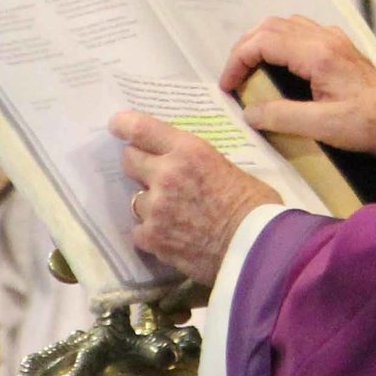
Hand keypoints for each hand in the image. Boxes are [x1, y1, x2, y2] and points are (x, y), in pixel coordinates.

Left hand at [111, 111, 280, 285]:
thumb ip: (198, 163)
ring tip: (172, 215)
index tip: (116, 125)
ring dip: (149, 204)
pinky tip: (170, 238)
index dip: (124, 124)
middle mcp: (166, 174)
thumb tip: (187, 167)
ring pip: (134, 199)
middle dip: (137, 165)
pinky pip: (139, 231)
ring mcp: (155, 208)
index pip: (141, 128)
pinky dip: (151, 234)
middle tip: (151, 175)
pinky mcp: (153, 238)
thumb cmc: (256, 207)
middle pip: (128, 160)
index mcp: (188, 150)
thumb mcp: (228, 168)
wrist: (259, 250)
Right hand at [219, 15, 375, 155]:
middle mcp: (324, 38)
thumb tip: (249, 113)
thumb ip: (282, 116)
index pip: (263, 41)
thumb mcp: (323, 126)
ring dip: (260, 41)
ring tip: (249, 69)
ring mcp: (333, 39)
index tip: (228, 86)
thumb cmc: (370, 124)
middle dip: (244, 48)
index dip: (238, 60)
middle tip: (233, 76)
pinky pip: (300, 31)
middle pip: (269, 26)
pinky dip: (278, 41)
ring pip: (284, 25)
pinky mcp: (339, 47)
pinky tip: (277, 65)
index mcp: (317, 53)